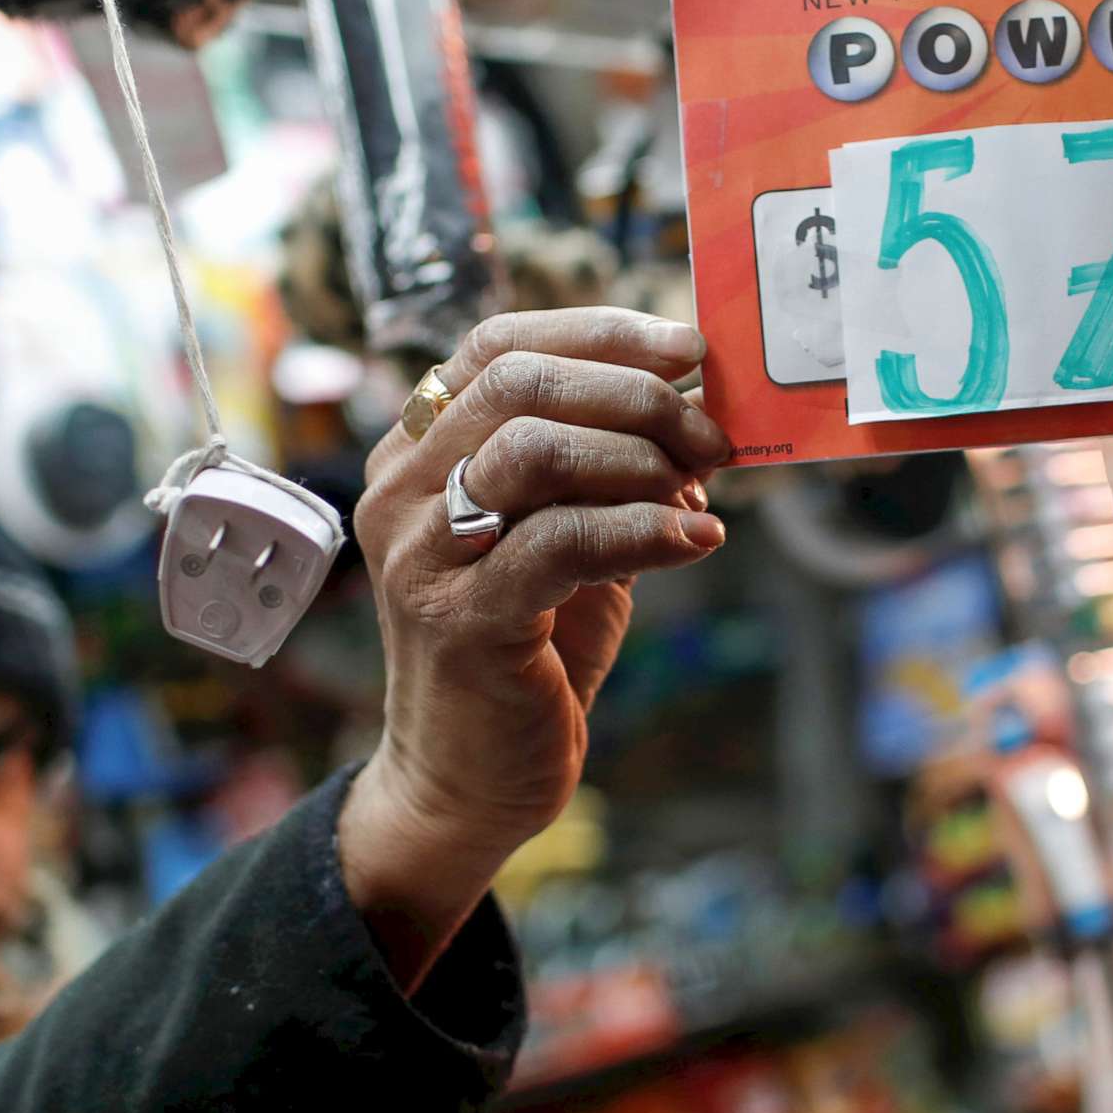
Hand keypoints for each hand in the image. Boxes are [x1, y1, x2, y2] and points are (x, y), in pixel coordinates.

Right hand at [338, 308, 731, 986]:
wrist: (467, 781)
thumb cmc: (524, 652)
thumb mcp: (562, 540)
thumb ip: (604, 473)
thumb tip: (696, 413)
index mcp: (416, 454)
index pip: (498, 345)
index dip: (599, 331)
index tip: (686, 347)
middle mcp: (401, 492)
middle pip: (519, 384)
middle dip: (634, 393)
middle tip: (711, 433)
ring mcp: (421, 556)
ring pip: (534, 451)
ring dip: (640, 457)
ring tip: (703, 488)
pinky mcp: (460, 621)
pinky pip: (563, 543)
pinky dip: (645, 530)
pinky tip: (697, 540)